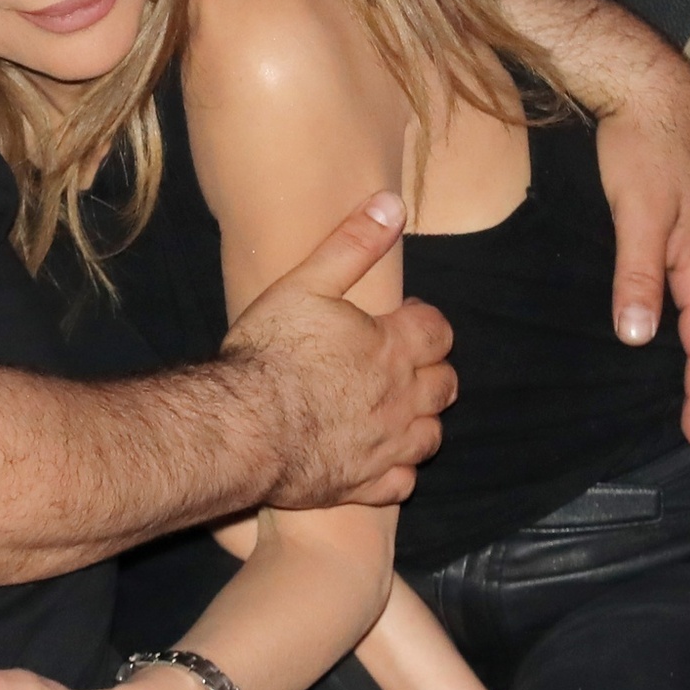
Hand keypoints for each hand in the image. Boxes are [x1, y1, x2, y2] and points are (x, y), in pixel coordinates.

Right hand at [224, 192, 458, 507]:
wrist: (245, 426)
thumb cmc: (271, 352)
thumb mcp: (306, 282)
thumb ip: (353, 243)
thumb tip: (393, 204)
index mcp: (394, 347)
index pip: (439, 332)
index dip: (424, 323)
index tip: (401, 320)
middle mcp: (402, 399)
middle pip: (445, 385)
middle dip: (431, 370)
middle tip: (401, 363)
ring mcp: (387, 446)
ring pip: (431, 436)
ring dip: (422, 421)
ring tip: (397, 411)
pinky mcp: (365, 485)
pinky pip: (402, 483)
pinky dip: (398, 470)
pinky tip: (380, 459)